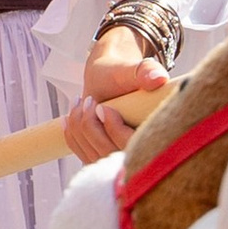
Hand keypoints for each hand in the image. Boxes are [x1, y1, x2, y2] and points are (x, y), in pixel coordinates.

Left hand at [65, 23, 169, 163]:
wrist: (113, 77)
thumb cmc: (125, 73)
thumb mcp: (136, 68)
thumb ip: (147, 71)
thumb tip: (159, 78)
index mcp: (155, 133)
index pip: (134, 149)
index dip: (115, 130)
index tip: (102, 108)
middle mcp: (141, 152)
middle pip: (109, 154)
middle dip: (90, 126)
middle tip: (89, 100)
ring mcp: (120, 160)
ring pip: (94, 158)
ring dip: (79, 128)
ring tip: (80, 102)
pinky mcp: (104, 158)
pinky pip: (85, 157)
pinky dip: (73, 136)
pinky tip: (69, 117)